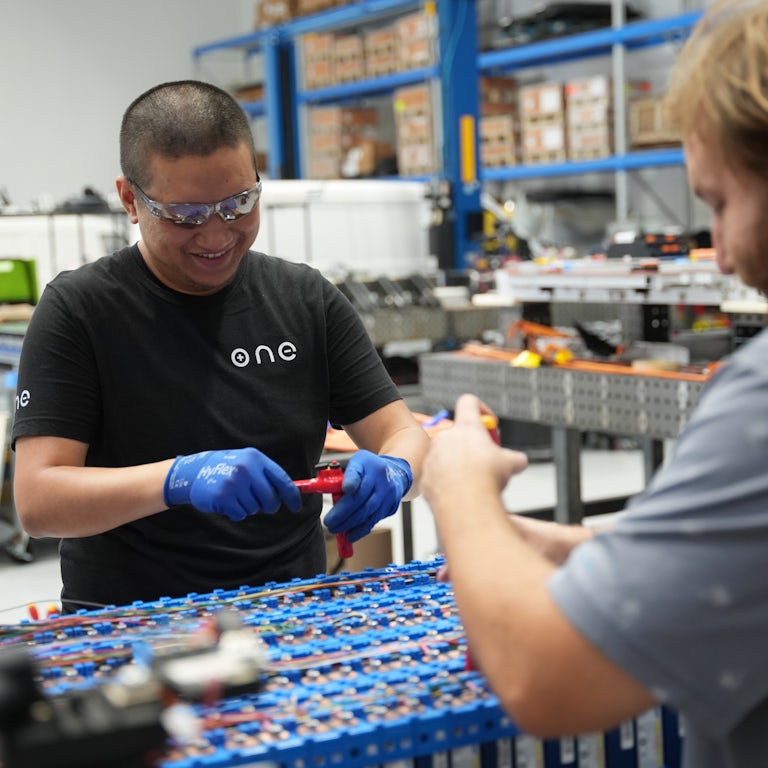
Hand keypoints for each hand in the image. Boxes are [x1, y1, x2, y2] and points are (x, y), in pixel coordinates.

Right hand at [163, 448, 300, 520]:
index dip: (291, 495)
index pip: (281, 479)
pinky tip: (227, 501)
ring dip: (248, 506)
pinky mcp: (223, 497)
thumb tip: (292, 492)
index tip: (296, 506)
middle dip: (268, 505)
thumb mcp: (248, 462)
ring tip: (236, 495)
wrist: (195, 471)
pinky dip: (236, 512)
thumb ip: (268, 475)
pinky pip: (241, 514)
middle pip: (270, 498)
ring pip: (255, 508)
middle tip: (260, 502)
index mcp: (255, 458)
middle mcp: (246, 469)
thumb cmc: (227, 468)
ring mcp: (234, 483)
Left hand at [323, 451, 411, 542]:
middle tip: (329, 522)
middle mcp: (379, 477)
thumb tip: (313, 488)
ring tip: (335, 529)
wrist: (395, 473)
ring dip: (349, 524)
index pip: (357, 472)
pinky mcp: (390, 506)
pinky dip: (360, 530)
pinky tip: (349, 535)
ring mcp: (387, 492)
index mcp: (366, 463)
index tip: (345, 489)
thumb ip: (336, 476)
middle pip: (360, 497)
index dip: (351, 481)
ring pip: (367, 512)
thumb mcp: (352, 464)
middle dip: (343, 513)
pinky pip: (374, 520)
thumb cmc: (367, 470)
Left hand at [421, 394, 527, 509]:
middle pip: (459, 434)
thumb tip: (519, 461)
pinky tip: (460, 492)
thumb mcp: (511, 464)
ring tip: (473, 481)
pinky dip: (447, 481)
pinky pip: (437, 475)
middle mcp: (446, 438)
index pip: (469, 402)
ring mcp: (433, 456)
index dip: (481, 409)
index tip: (490, 423)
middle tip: (486, 462)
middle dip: (473, 447)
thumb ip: (514, 458)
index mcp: (467, 428)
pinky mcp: (426, 475)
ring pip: (446, 455)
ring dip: (459, 464)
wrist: (465, 503)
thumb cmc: (485, 479)